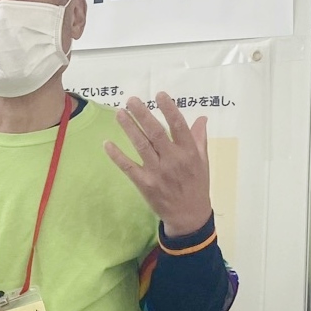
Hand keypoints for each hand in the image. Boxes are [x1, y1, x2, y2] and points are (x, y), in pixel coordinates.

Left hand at [106, 92, 212, 237]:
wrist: (189, 216)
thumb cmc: (196, 185)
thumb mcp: (203, 161)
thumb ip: (198, 139)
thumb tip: (202, 118)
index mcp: (188, 153)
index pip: (178, 126)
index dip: (169, 109)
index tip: (159, 94)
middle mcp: (173, 160)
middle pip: (156, 133)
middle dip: (143, 115)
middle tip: (131, 100)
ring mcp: (157, 172)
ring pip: (141, 146)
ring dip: (129, 128)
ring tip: (119, 113)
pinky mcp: (144, 184)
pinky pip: (128, 167)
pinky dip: (117, 155)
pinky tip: (107, 143)